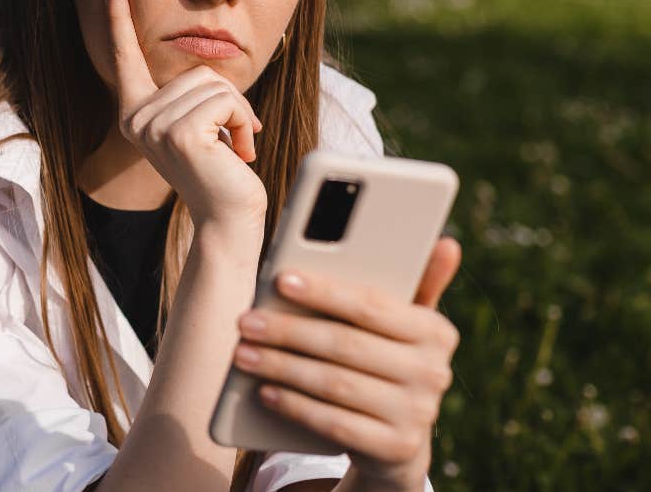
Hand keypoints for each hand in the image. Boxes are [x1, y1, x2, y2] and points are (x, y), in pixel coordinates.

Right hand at [103, 0, 267, 244]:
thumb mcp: (201, 127)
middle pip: (197, 71)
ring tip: (233, 149)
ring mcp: (154, 126)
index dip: (118, 20)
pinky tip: (237, 154)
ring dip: (238, 114)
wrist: (227, 219)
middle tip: (231, 140)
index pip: (126, 59)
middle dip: (228, 101)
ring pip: (215, 85)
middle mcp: (136, 118)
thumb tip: (208, 76)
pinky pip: (225, 102)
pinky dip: (242, 123)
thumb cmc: (221, 173)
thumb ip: (193, 97)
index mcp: (136, 114)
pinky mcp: (179, 132)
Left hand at [231, 237, 462, 489]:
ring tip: (243, 354)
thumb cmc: (386, 362)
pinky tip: (265, 391)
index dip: (324, 291)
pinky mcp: (396, 448)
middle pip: (346, 344)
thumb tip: (445, 242)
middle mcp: (434, 372)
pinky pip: (335, 424)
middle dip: (288, 331)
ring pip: (335, 384)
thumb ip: (412, 283)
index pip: (372, 305)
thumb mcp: (401, 325)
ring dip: (282, 367)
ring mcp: (418, 414)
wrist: (396, 441)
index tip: (280, 279)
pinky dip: (295, 406)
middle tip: (246, 322)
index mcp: (436, 331)